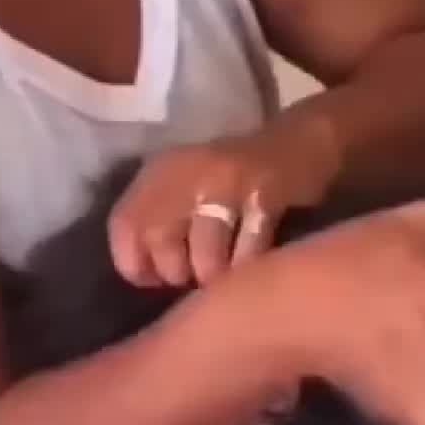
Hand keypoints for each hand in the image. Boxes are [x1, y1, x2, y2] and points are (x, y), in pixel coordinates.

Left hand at [109, 110, 339, 288]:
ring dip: (216, 275)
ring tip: (228, 270)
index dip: (134, 262)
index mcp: (161, 170)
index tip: (154, 280)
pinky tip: (255, 262)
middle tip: (196, 275)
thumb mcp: (187, 185)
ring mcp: (226, 181)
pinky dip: (248, 267)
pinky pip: (247, 254)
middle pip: (161, 242)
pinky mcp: (265, 194)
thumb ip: (159, 221)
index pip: (124, 224)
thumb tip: (144, 276)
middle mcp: (187, 171)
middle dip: (177, 272)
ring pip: (205, 257)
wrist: (300, 144)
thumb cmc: (236, 178)